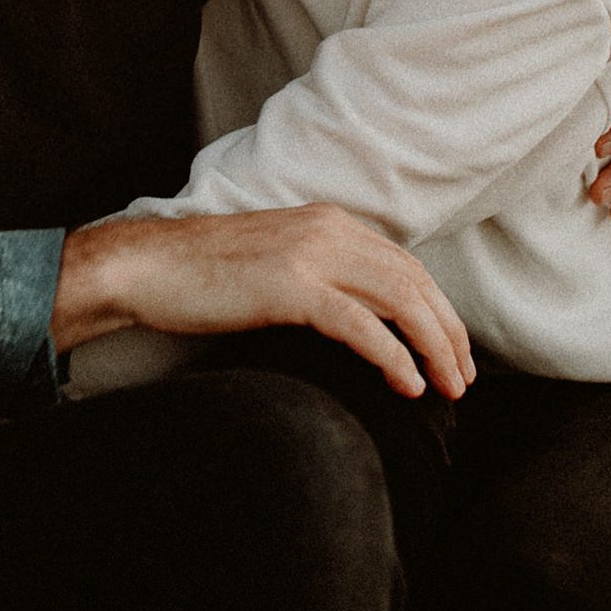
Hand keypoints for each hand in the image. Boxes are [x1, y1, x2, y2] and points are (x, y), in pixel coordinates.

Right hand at [53, 207, 474, 399]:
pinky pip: (360, 324)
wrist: (147, 266)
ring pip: (400, 300)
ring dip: (433, 347)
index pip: (406, 265)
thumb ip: (319, 275)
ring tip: (447, 388)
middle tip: (463, 379)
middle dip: (448, 333)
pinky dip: (393, 356)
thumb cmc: (203, 275)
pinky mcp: (290, 287)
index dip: (439, 310)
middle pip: (414, 281)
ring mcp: (310, 255)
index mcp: (328, 222)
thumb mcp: (276, 263)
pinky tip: (407, 385)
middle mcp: (328, 230)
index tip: (452, 352)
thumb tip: (361, 318)